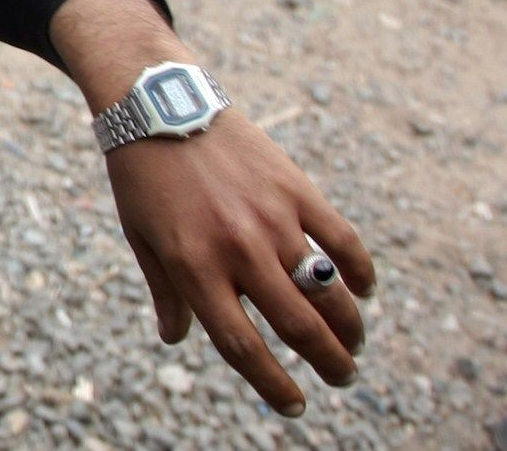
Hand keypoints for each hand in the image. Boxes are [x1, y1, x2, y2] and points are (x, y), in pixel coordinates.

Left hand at [108, 114, 374, 417]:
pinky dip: (360, 271)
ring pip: (326, 289)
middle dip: (328, 364)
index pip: (244, 347)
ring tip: (354, 343)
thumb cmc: (142, 174)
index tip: (293, 404)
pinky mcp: (295, 187)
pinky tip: (364, 289)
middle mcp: (237, 248)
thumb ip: (166, 291)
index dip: (273, 385)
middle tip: (342, 377)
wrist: (158, 101)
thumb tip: (175, 339)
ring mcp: (271, 217)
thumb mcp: (141, 236)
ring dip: (348, 325)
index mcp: (194, 267)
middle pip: (298, 327)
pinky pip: (341, 240)